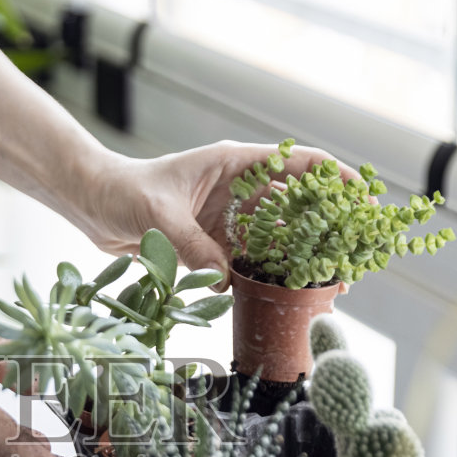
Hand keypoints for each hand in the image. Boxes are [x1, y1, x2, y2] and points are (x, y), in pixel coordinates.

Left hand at [69, 141, 346, 279]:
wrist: (92, 203)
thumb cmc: (124, 192)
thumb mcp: (159, 216)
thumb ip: (194, 246)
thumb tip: (225, 280)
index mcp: (233, 164)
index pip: (297, 162)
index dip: (334, 177)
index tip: (364, 196)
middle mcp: (237, 189)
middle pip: (296, 204)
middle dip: (328, 227)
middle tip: (355, 253)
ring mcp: (227, 218)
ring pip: (277, 237)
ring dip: (302, 258)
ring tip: (329, 282)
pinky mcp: (213, 243)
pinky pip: (249, 261)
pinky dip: (267, 276)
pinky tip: (285, 294)